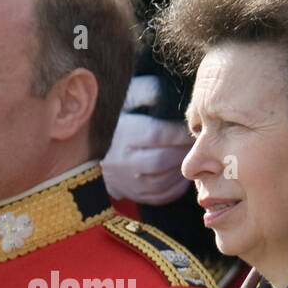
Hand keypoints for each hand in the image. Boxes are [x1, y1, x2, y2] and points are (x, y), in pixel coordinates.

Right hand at [101, 76, 192, 205]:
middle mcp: (123, 162)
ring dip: (181, 169)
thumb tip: (162, 92)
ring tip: (190, 157)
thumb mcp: (125, 99)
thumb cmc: (116, 121)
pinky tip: (182, 174)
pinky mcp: (134, 195)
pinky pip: (161, 196)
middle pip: (162, 161)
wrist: (91, 153)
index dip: (178, 132)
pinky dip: (176, 187)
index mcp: (122, 135)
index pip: (156, 135)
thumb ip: (144, 91)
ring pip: (163, 180)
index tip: (191, 128)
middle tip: (196, 144)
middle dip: (182, 152)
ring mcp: (128, 182)